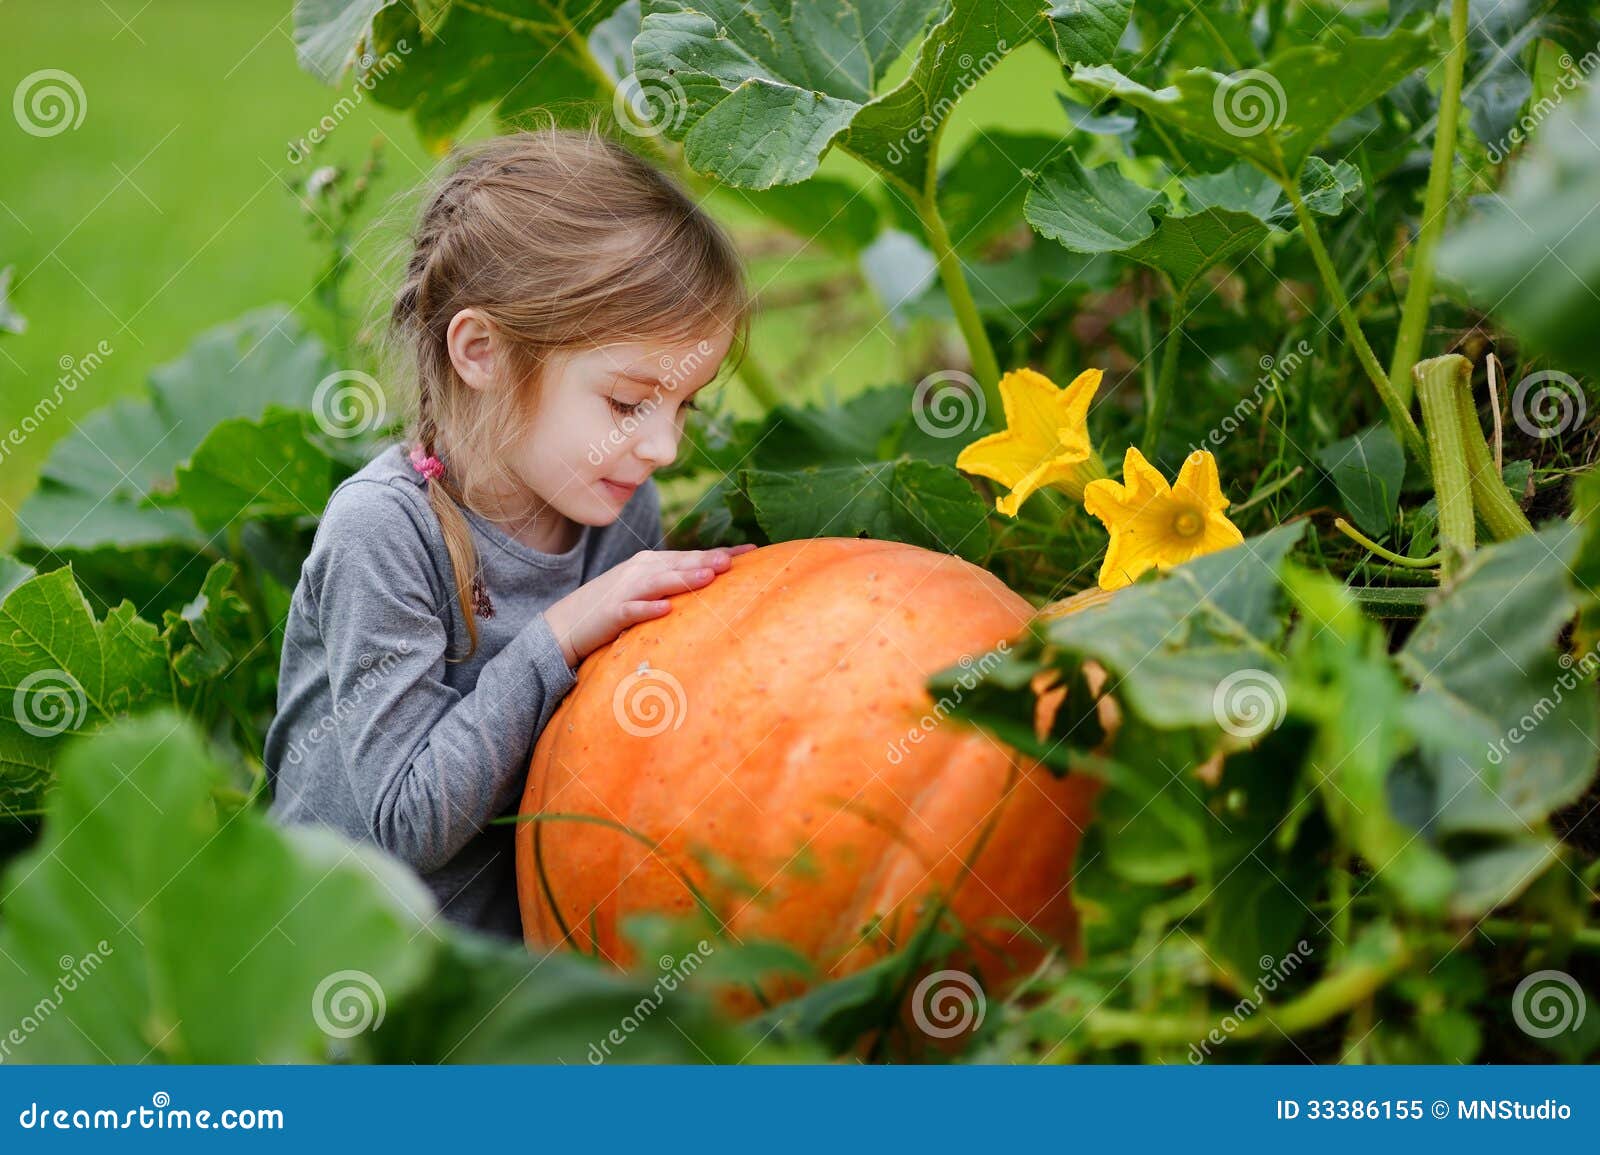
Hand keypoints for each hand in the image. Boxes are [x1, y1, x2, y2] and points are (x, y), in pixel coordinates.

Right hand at [543, 544, 756, 667]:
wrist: (565, 624)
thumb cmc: (613, 608)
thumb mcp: (647, 590)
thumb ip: (675, 583)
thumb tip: (713, 581)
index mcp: (652, 564)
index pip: (692, 556)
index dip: (721, 553)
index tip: (752, 552)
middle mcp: (641, 571)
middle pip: (679, 564)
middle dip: (707, 561)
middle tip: (733, 561)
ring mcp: (625, 591)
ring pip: (659, 582)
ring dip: (684, 579)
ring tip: (709, 577)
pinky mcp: (611, 613)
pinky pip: (632, 611)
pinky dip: (648, 609)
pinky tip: (665, 610)